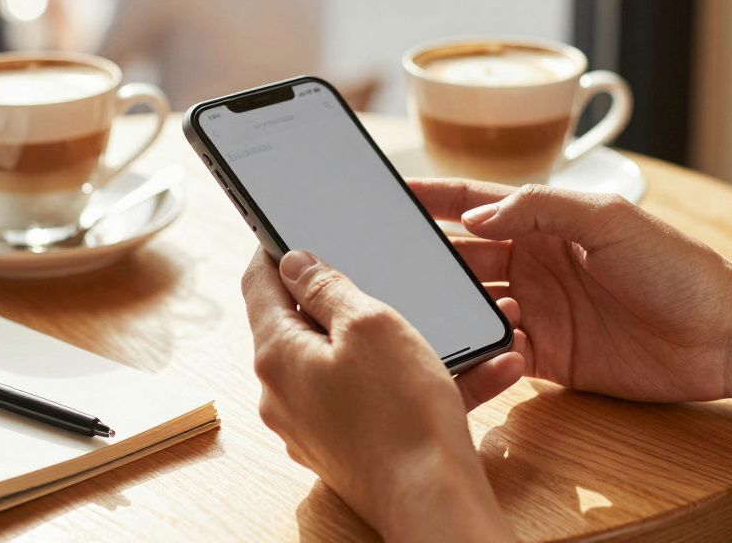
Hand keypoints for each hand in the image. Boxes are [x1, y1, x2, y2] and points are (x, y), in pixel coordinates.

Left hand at [240, 250, 517, 541]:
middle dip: (342, 298)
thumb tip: (293, 263)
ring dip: (394, 341)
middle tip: (377, 276)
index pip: (258, 284)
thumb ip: (326, 287)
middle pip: (301, 325)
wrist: (433, 501)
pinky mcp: (345, 447)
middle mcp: (283, 393)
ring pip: (348, 363)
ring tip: (443, 327)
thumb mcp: (369, 324)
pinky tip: (473, 370)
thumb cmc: (402, 412)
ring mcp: (313, 425)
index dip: (273, 250)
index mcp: (277, 355)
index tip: (287, 230)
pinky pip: (375, 398)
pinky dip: (413, 380)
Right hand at [410, 179, 731, 403]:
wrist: (722, 335)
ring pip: (474, 305)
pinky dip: (484, 348)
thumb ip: (538, 209)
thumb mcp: (606, 220)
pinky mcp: (547, 357)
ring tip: (430, 306)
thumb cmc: (675, 266)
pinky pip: (498, 351)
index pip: (476, 205)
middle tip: (388, 261)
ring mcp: (538, 312)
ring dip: (454, 305)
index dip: (433, 198)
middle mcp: (534, 265)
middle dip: (427, 258)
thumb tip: (474, 218)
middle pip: (463, 257)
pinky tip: (485, 344)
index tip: (389, 193)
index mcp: (545, 224)